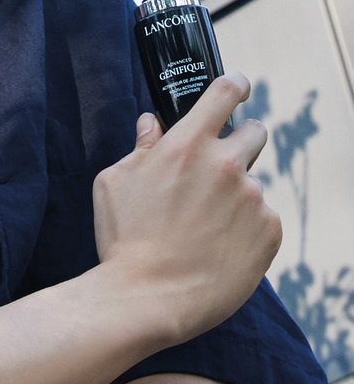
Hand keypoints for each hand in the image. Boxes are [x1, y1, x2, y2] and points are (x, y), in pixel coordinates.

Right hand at [92, 72, 281, 345]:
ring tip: (204, 229)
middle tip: (219, 167)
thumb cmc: (123, 239)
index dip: (234, 85)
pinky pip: (262, 219)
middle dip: (241, 141)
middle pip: (255, 132)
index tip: (236, 88)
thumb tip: (152, 125)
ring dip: (233, 197)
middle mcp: (225, 165)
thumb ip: (139, 148)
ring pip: (250, 184)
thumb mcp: (115, 182)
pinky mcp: (269, 232)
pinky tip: (218, 248)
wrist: (148, 298)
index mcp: (186, 144)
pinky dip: (245, 228)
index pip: (224, 92)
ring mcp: (252, 199)